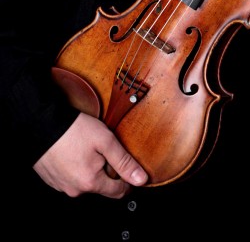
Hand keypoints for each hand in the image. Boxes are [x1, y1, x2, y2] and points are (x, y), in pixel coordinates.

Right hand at [33, 112, 147, 197]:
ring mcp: (61, 186)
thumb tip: (141, 180)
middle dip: (107, 170)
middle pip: (101, 185)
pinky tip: (74, 151)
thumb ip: (124, 162)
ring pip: (85, 181)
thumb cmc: (73, 130)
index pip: (118, 192)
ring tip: (87, 147)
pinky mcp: (52, 179)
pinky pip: (71, 177)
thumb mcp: (105, 141)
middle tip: (104, 148)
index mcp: (90, 183)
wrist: (41, 124)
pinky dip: (75, 167)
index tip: (128, 166)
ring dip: (90, 168)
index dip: (128, 179)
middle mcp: (75, 190)